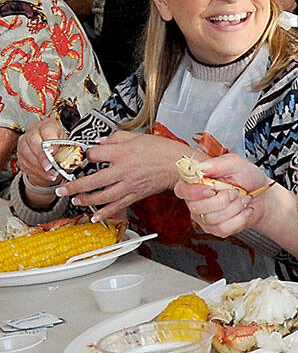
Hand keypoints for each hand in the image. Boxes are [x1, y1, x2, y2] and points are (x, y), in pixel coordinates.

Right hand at [16, 119, 71, 191]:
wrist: (54, 154)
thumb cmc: (61, 146)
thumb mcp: (68, 145)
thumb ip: (66, 149)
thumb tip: (66, 159)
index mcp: (48, 125)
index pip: (47, 130)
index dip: (50, 141)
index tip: (54, 152)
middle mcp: (34, 131)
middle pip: (33, 141)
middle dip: (42, 155)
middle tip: (50, 165)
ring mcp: (25, 143)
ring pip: (26, 153)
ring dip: (39, 166)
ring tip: (51, 173)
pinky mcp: (20, 155)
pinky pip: (25, 163)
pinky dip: (36, 171)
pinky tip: (45, 175)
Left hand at [55, 132, 194, 219]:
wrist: (180, 165)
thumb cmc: (163, 150)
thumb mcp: (139, 137)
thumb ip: (117, 138)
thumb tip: (102, 142)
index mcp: (123, 153)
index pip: (95, 155)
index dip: (86, 155)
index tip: (84, 156)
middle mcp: (123, 170)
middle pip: (93, 180)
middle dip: (74, 186)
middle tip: (61, 189)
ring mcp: (129, 185)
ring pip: (102, 196)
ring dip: (86, 199)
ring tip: (75, 200)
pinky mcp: (135, 194)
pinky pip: (117, 205)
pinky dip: (105, 212)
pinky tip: (95, 216)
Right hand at [172, 152, 272, 236]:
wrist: (263, 195)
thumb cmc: (247, 178)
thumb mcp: (235, 163)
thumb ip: (217, 164)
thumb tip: (199, 167)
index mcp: (197, 182)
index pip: (182, 190)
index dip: (194, 192)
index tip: (211, 189)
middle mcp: (197, 200)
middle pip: (197, 207)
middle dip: (222, 200)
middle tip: (235, 192)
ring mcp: (204, 217)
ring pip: (211, 219)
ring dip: (234, 208)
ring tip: (242, 199)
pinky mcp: (215, 229)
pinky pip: (223, 229)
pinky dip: (239, 219)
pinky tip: (243, 211)